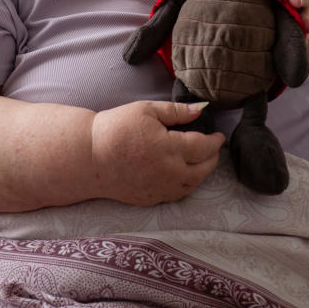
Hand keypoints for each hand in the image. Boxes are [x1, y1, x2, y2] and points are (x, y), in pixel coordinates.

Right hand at [90, 100, 224, 205]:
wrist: (89, 155)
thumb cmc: (116, 128)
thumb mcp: (146, 110)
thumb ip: (177, 111)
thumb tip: (201, 110)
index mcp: (169, 147)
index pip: (204, 147)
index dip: (215, 141)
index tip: (219, 135)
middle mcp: (169, 171)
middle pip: (203, 169)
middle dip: (213, 158)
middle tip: (214, 148)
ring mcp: (160, 188)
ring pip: (192, 185)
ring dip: (202, 173)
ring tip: (203, 161)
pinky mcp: (150, 198)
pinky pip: (176, 194)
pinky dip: (186, 185)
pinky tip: (184, 175)